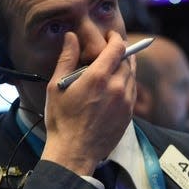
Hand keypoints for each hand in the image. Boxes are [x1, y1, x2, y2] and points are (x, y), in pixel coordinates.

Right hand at [40, 31, 135, 175]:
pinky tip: (114, 86)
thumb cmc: (61, 120)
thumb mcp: (56, 87)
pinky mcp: (129, 114)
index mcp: (98, 77)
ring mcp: (126, 101)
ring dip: (125, 67)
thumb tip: (71, 37)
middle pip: (127, 59)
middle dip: (120, 51)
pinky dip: (126, 83)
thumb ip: (66, 58)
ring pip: (132, 75)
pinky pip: (132, 91)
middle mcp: (117, 87)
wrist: (74, 152)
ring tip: (112, 68)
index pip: (117, 47)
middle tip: (110, 50)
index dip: (115, 38)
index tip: (110, 35)